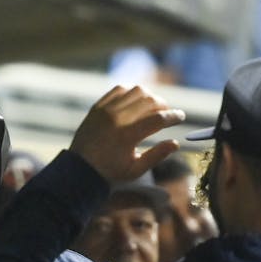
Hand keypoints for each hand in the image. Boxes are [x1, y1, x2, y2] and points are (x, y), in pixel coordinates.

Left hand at [69, 86, 184, 182]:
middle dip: (163, 105)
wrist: (79, 168)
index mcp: (127, 136)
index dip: (174, 116)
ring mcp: (106, 110)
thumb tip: (176, 143)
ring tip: (153, 107)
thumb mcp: (136, 170)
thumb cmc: (110, 172)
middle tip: (167, 113)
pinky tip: (136, 101)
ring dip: (149, 96)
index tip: (181, 116)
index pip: (158, 118)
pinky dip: (131, 92)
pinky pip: (119, 89)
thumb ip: (157, 155)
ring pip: (136, 91)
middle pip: (150, 100)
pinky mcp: (98, 106)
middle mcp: (117, 119)